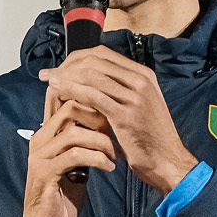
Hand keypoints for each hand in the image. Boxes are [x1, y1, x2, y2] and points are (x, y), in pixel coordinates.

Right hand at [14, 97, 116, 216]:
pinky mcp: (45, 173)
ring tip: (116, 154)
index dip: (89, 96)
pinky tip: (109, 168)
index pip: (62, 98)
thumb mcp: (75, 162)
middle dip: (100, 117)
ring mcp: (40, 155)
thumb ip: (83, 141)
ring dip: (102, 141)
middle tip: (118, 132)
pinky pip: (75, 155)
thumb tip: (106, 122)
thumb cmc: (62, 195)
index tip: (115, 111)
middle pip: (70, 106)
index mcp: (47, 133)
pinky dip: (97, 158)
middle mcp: (40, 139)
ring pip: (74, 131)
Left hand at [38, 47, 199, 195]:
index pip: (104, 54)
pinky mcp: (127, 115)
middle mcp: (141, 81)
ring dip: (66, 76)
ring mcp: (135, 96)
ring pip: (93, 75)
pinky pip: (93, 95)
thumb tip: (91, 81)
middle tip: (49, 73)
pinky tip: (58, 92)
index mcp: (144, 75)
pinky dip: (72, 90)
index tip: (61, 67)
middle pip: (96, 60)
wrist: (168, 162)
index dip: (78, 57)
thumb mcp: (138, 106)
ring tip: (49, 80)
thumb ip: (120, 91)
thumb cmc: (150, 139)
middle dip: (68, 65)